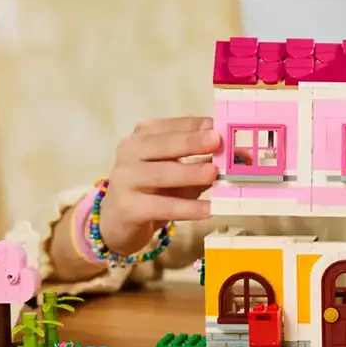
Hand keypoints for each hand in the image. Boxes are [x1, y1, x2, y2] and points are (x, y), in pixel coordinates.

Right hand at [97, 117, 220, 255]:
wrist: (118, 220)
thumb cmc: (154, 189)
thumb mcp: (175, 169)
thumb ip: (197, 159)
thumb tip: (227, 153)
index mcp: (143, 136)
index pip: (172, 126)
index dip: (196, 126)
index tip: (220, 126)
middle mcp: (130, 152)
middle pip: (163, 145)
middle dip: (191, 142)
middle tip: (216, 141)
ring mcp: (125, 179)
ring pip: (162, 174)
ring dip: (190, 173)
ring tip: (213, 174)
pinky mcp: (127, 207)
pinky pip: (162, 206)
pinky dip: (186, 208)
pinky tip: (207, 210)